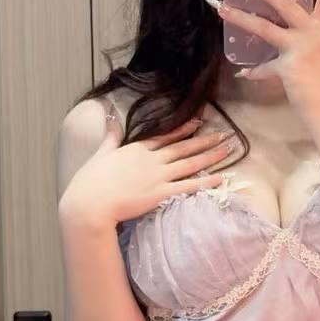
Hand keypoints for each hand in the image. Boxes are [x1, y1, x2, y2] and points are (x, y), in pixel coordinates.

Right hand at [60, 116, 235, 227]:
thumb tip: (111, 118)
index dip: (184, 129)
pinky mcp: (161, 194)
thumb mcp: (101, 153)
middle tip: (223, 134)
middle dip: (204, 140)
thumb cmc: (91, 180)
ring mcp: (158, 176)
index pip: (165, 136)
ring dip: (210, 156)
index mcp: (137, 149)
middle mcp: (152, 160)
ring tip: (227, 150)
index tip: (199, 122)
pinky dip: (206, 181)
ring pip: (190, 164)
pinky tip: (221, 177)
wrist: (91, 202)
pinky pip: (189, 186)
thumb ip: (111, 136)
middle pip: (183, 147)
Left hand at [207, 0, 319, 122]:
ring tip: (220, 6)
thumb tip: (284, 26)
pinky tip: (243, 74)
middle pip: (286, 2)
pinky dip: (254, 71)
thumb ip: (308, 35)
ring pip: (265, 27)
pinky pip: (263, 66)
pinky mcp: (288, 67)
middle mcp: (316, 32)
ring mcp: (302, 48)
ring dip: (240, 17)